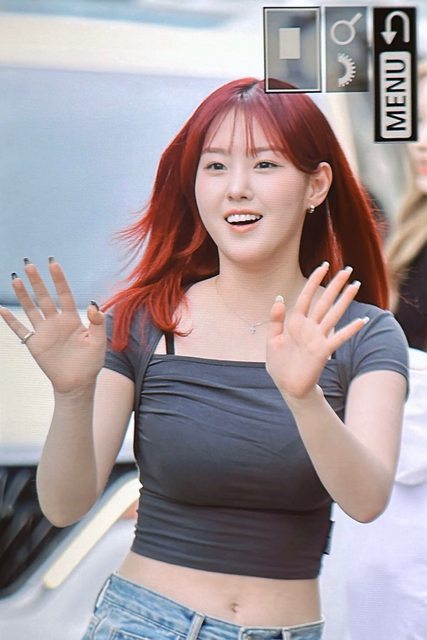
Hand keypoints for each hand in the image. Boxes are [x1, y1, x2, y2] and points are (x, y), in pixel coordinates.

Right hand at [0, 259, 105, 393]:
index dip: (59, 279)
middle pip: (44, 297)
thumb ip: (98, 323)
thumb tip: (94, 305)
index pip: (64, 294)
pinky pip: (20, 330)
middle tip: (29, 264)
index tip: (53, 263)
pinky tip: (1, 309)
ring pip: (31, 309)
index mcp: (72, 319)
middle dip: (37, 281)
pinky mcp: (35, 344)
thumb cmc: (91, 363)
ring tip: (15, 278)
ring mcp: (44, 332)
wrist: (78, 384)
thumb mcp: (99, 342)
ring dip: (23, 295)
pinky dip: (10, 321)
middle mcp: (56, 322)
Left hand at [266, 262, 367, 399]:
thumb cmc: (279, 365)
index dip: (314, 281)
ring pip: (333, 314)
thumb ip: (276, 320)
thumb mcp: (272, 340)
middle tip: (347, 269)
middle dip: (335, 285)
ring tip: (356, 286)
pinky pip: (339, 337)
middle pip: (324, 301)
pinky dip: (351, 329)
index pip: (306, 296)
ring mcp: (317, 338)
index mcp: (295, 322)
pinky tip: (363, 321)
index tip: (323, 266)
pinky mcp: (323, 351)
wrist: (287, 386)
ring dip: (345, 300)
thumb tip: (279, 298)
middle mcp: (309, 327)